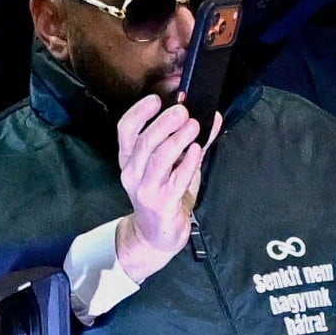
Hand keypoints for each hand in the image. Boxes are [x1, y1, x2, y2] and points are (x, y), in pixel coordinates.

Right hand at [112, 94, 206, 287]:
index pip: (125, 130)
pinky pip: (175, 178)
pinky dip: (186, 162)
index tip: (156, 99)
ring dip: (177, 139)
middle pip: (144, 141)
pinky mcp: (161, 203)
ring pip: (158, 158)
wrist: (158, 235)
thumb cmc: (166, 196)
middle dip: (164, 123)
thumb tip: (210, 118)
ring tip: (194, 125)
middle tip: (183, 111)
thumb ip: (190, 143)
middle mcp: (132, 173)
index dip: (139, 112)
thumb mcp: (174, 167)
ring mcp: (145, 189)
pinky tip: (196, 149)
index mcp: (129, 160)